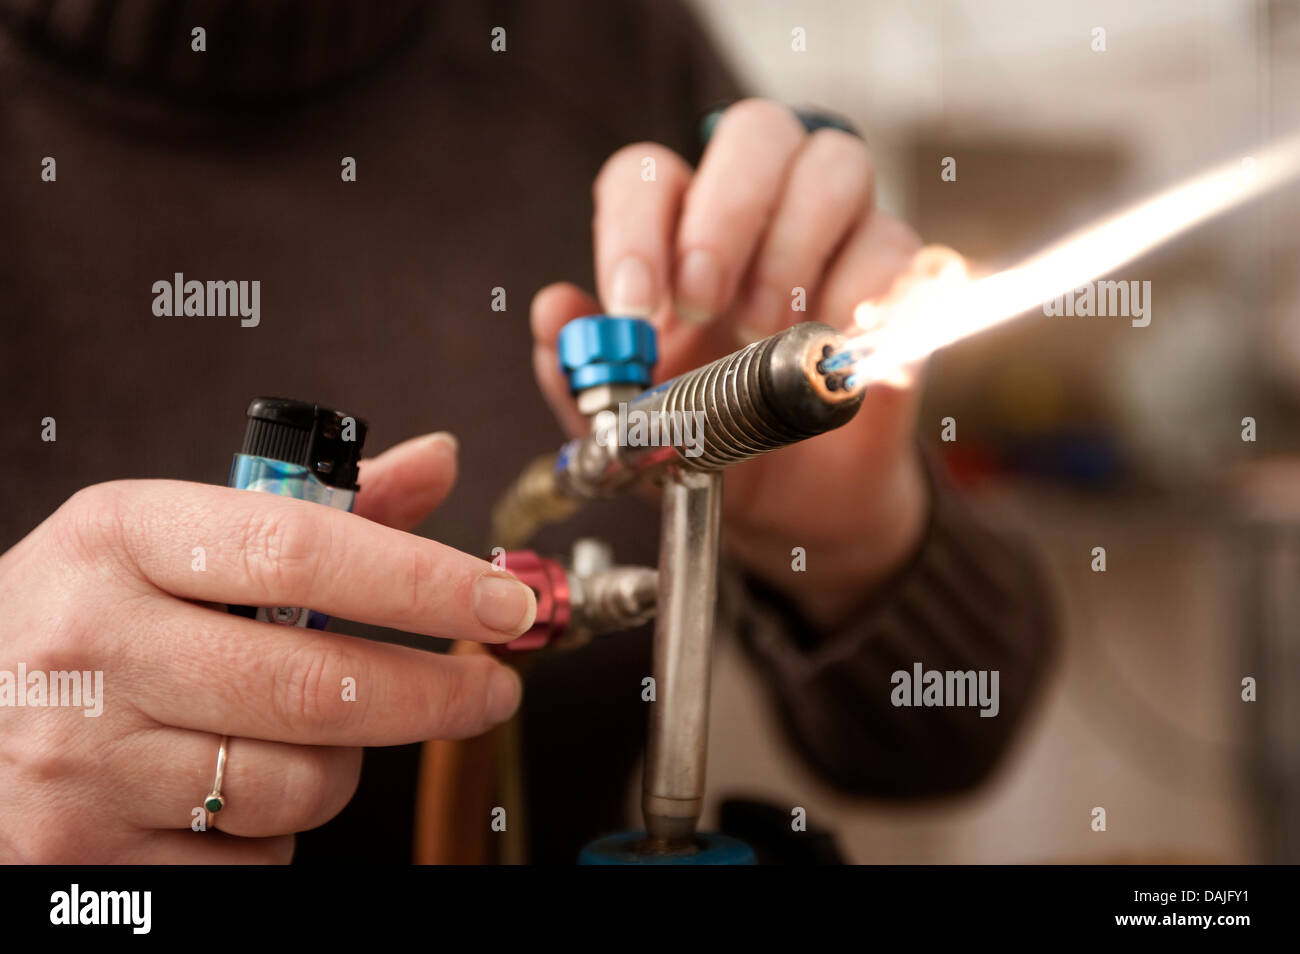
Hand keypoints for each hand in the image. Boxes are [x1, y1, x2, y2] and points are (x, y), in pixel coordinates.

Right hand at [0, 433, 531, 862]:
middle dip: (437, 695)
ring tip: (310, 733)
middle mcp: (92, 646)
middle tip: (492, 691)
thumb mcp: (170, 536)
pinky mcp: (80, 858)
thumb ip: (313, 507)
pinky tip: (233, 791)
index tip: (505, 603)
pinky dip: (274, 834)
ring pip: (299, 785)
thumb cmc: (90, 615)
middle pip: (319, 686)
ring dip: (342, 766)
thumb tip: (437, 463)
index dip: (424, 581)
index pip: (302, 553)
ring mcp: (80, 762)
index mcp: (121, 536)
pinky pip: (250, 861)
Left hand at [532, 99, 927, 626]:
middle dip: (725, 216)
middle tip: (704, 306)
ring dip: (794, 248)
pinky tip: (836, 349)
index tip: (636, 308)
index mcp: (679, 233)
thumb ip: (586, 372)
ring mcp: (839, 235)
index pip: (650, 175)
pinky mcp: (901, 280)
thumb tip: (553, 313)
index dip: (637, 228)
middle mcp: (761, 212)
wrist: (791, 505)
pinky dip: (869, 295)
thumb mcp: (632, 422)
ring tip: (765, 334)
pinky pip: (901, 246)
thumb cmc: (707, 441)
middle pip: (756, 132)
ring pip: (838, 164)